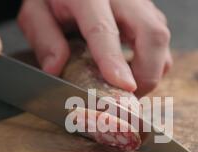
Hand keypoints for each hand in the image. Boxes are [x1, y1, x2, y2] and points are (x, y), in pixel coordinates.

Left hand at [18, 0, 172, 95]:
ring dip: (151, 70)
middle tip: (129, 96)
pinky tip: (131, 70)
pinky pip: (160, 40)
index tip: (124, 88)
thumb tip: (55, 69)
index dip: (115, 62)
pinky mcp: (146, 11)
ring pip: (161, 39)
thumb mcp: (36, 12)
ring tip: (127, 87)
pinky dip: (152, 62)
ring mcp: (139, 3)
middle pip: (153, 34)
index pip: (104, 30)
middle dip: (147, 73)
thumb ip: (45, 39)